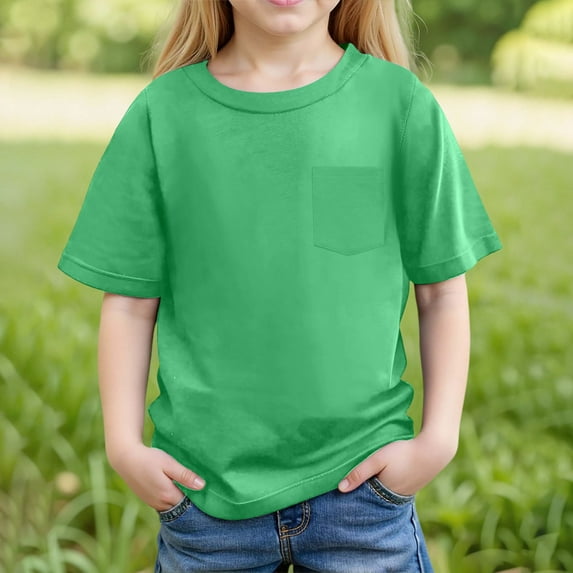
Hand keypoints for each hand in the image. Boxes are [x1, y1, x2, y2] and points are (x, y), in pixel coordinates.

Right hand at [107, 443, 205, 510]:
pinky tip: (174, 487)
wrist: (125, 458)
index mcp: (167, 495)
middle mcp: (160, 503)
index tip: (207, 492)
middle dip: (190, 501)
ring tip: (188, 488)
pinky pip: (163, 503)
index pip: (188, 504)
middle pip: (180, 507)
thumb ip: (185, 476)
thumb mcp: (169, 464)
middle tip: (201, 490)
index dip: (198, 499)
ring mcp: (152, 502)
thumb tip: (202, 486)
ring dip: (179, 499)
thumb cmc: (149, 458)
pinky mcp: (147, 499)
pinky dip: (170, 498)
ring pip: (171, 506)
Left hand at [337, 431, 457, 495]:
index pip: (363, 498)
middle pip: (373, 497)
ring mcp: (404, 493)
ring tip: (366, 476)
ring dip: (375, 485)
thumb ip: (359, 473)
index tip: (340, 489)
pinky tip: (383, 473)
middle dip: (362, 491)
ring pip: (383, 492)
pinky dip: (386, 482)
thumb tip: (340, 489)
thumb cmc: (403, 453)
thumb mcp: (378, 459)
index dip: (353, 493)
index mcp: (384, 493)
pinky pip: (393, 487)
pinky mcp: (411, 486)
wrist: (434, 450)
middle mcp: (394, 498)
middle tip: (349, 482)